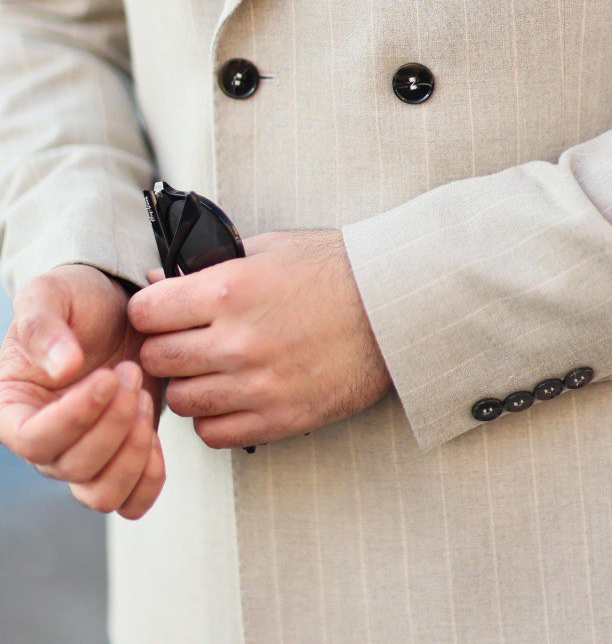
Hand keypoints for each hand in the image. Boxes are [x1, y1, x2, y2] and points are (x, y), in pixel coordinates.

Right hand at [0, 265, 164, 518]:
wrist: (114, 304)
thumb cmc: (74, 299)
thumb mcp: (50, 293)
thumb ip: (44, 326)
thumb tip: (64, 370)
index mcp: (14, 407)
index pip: (34, 440)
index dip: (74, 417)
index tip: (107, 376)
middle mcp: (46, 441)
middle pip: (74, 468)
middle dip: (114, 422)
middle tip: (131, 372)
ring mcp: (84, 454)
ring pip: (103, 495)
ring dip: (133, 450)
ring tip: (145, 396)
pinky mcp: (121, 457)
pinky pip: (131, 500)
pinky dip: (150, 476)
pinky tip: (156, 430)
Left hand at [129, 230, 391, 448]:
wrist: (394, 306)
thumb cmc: (334, 270)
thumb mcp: (269, 248)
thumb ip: (208, 266)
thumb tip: (154, 283)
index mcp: (229, 289)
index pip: (146, 312)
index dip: (150, 309)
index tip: (163, 310)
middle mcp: (237, 340)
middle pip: (157, 359)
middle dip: (165, 347)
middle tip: (186, 339)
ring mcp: (258, 384)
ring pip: (181, 401)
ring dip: (189, 384)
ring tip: (213, 367)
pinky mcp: (280, 418)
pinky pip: (213, 434)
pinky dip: (215, 417)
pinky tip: (233, 394)